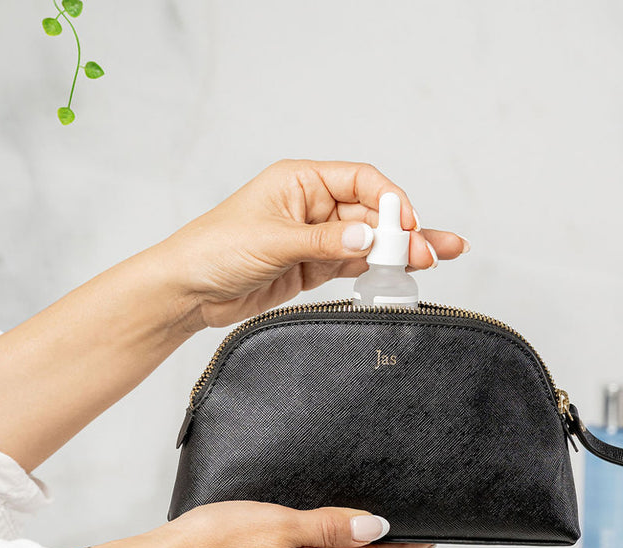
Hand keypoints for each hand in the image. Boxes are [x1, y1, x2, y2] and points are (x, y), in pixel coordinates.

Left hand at [164, 159, 469, 327]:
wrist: (189, 291)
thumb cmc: (215, 249)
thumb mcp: (274, 241)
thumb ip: (325, 242)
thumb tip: (369, 241)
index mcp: (301, 181)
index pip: (360, 181)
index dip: (389, 200)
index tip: (407, 223)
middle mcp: (313, 206)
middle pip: (370, 215)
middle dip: (400, 233)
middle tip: (429, 252)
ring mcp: (316, 238)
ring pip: (367, 242)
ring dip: (397, 252)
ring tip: (432, 261)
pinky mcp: (314, 267)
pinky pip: (354, 265)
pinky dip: (377, 270)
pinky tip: (401, 273)